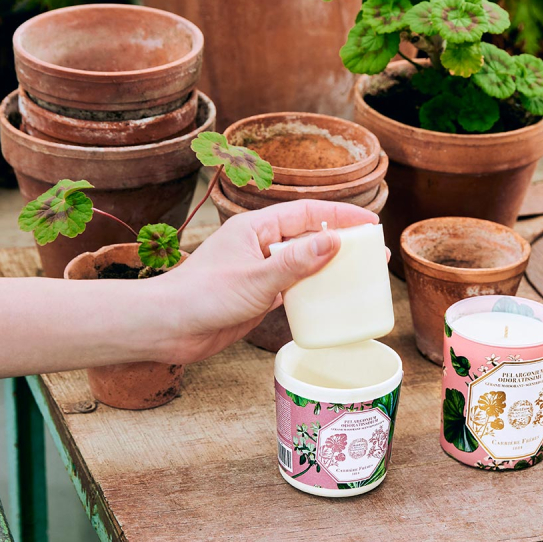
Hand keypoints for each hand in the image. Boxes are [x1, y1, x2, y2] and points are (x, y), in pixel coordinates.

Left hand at [155, 200, 378, 363]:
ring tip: (361, 276)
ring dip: (331, 268)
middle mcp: (260, 245)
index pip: (307, 213)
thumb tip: (334, 241)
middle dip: (342, 242)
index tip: (370, 224)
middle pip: (309, 237)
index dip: (341, 216)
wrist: (168, 328)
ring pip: (304, 263)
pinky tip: (332, 300)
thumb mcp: (256, 279)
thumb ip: (296, 262)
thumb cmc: (202, 297)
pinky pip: (295, 288)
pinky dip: (315, 291)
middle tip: (374, 253)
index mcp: (256, 228)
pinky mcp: (259, 295)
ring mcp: (260, 270)